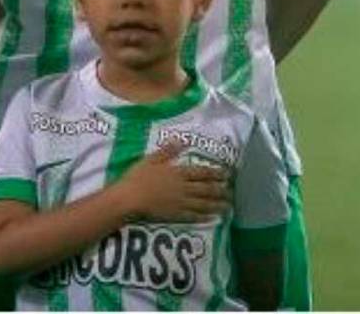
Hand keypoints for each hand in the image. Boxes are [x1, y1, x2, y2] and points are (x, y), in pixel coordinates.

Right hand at [116, 143, 230, 222]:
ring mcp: (179, 203)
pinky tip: (211, 219)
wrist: (127, 199)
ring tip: (227, 207)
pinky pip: (192, 217)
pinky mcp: (173, 216)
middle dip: (220, 191)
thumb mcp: (152, 158)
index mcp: (179, 172)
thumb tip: (182, 140)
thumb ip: (168, 150)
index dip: (215, 173)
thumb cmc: (138, 177)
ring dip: (216, 205)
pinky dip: (203, 217)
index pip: (202, 172)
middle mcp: (183, 187)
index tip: (227, 174)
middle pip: (206, 189)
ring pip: (202, 204)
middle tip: (232, 192)